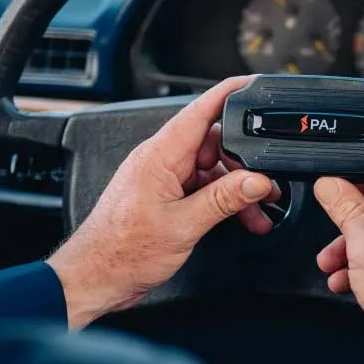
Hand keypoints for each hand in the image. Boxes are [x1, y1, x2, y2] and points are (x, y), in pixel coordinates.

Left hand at [47, 76, 278, 327]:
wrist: (96, 277)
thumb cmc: (122, 252)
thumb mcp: (184, 225)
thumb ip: (224, 200)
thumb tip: (257, 181)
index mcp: (159, 156)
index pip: (200, 111)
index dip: (228, 94)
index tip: (253, 85)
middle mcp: (160, 161)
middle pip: (213, 144)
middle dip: (244, 162)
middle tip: (267, 184)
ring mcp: (162, 179)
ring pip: (210, 170)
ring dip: (236, 189)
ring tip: (258, 211)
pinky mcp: (164, 197)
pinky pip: (201, 188)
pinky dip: (222, 201)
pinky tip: (239, 217)